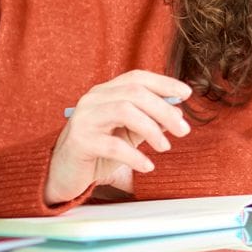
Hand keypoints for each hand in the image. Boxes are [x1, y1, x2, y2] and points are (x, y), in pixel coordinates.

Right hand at [46, 70, 192, 205]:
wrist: (65, 174)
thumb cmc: (99, 151)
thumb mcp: (127, 134)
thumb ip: (148, 121)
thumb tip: (177, 114)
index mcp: (105, 92)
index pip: (137, 78)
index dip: (164, 82)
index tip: (186, 94)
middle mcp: (93, 99)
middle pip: (134, 93)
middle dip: (164, 110)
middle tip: (184, 130)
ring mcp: (84, 118)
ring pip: (124, 110)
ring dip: (151, 129)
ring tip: (165, 148)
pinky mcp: (80, 141)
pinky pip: (113, 145)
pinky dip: (135, 155)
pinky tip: (147, 166)